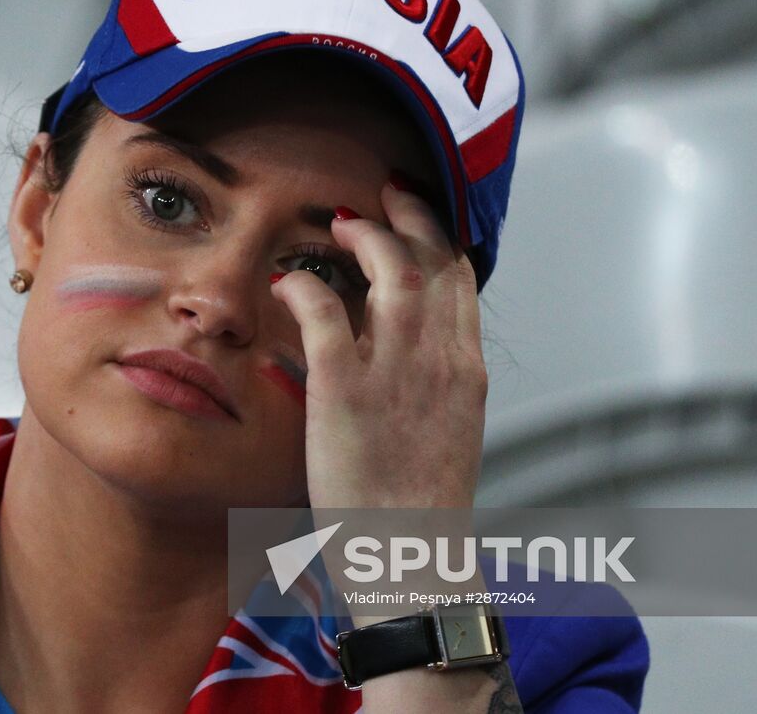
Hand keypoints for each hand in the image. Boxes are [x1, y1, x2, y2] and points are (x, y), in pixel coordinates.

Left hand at [270, 175, 487, 510]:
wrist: (412, 560)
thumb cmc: (420, 507)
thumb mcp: (447, 433)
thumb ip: (434, 382)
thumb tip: (412, 348)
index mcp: (466, 371)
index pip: (461, 280)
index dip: (437, 235)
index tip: (415, 214)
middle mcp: (440, 361)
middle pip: (434, 260)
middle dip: (409, 216)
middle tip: (382, 195)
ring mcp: (396, 373)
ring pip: (393, 271)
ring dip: (366, 236)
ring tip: (340, 224)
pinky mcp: (345, 392)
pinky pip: (326, 314)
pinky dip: (308, 286)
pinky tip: (290, 280)